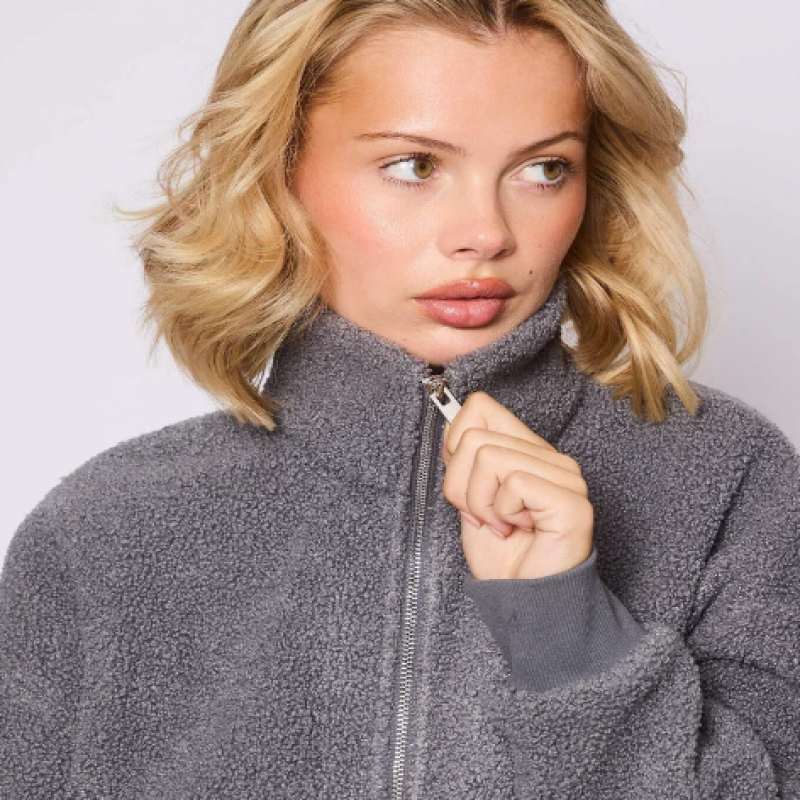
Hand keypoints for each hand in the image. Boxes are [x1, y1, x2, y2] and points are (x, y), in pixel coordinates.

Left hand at [441, 391, 593, 580]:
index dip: (455, 443)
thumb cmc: (501, 554)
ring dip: (480, 503)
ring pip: (488, 457)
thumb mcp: (468, 498)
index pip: (480, 407)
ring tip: (499, 525)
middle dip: (461, 487)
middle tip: (482, 517)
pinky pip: (513, 482)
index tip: (463, 484)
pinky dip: (501, 513)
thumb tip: (448, 421)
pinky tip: (515, 530)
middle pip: (474, 438)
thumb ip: (462, 459)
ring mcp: (565, 477)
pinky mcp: (570, 501)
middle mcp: (550, 457)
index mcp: (527, 450)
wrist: (524, 601)